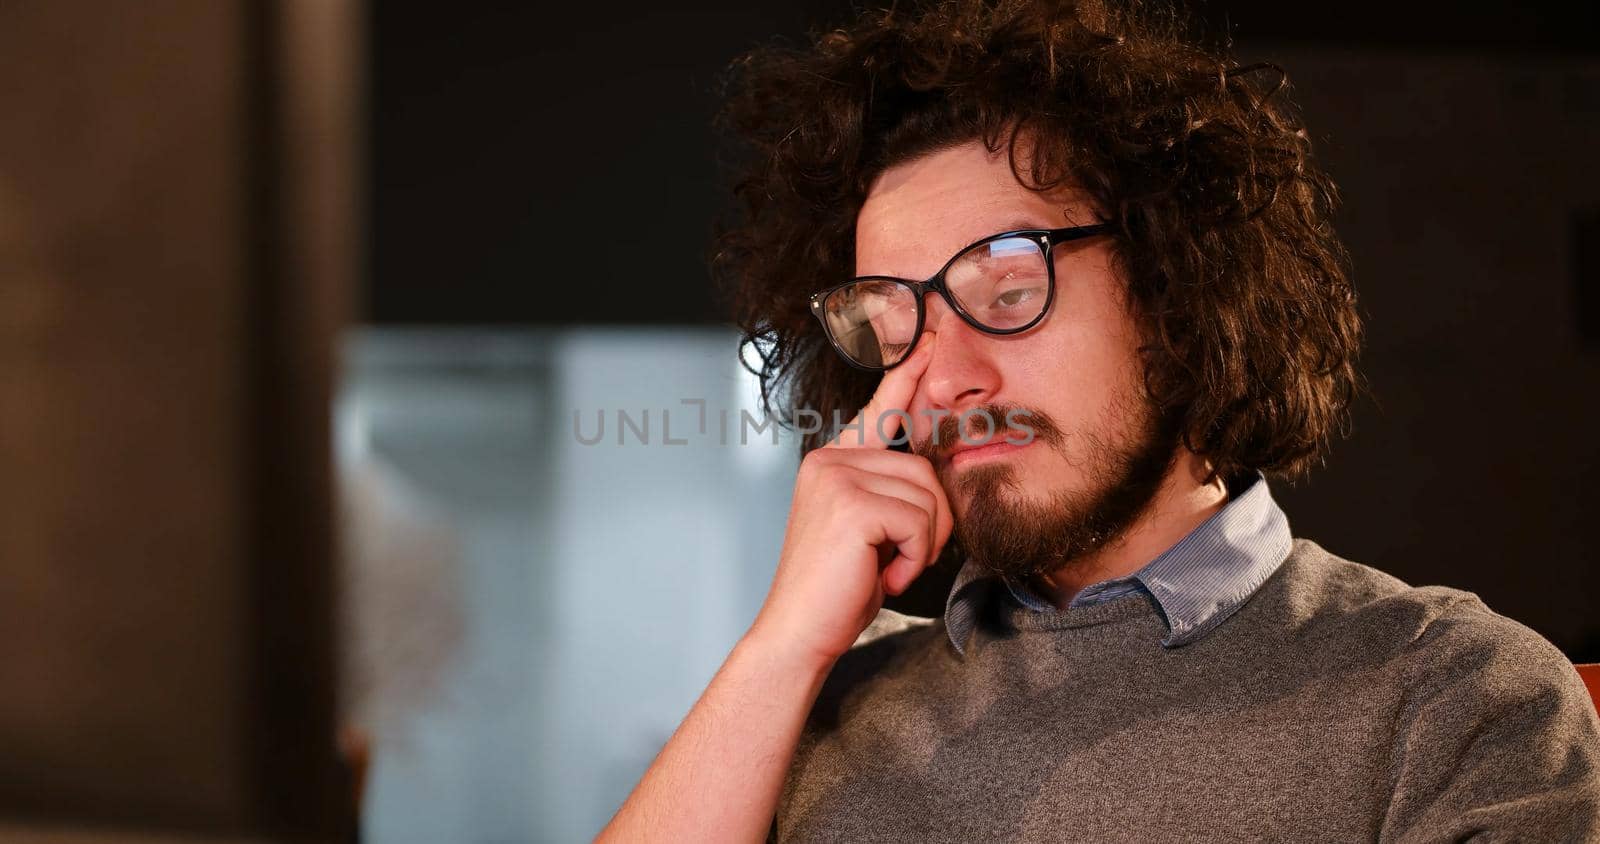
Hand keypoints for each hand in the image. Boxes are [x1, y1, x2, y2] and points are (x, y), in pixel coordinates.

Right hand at [748, 344, 953, 670]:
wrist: (800, 632)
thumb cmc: (838, 589)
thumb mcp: (870, 529)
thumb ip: (890, 490)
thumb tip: (937, 469)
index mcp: (832, 459)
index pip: (880, 406)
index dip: (909, 371)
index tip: (930, 335)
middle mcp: (830, 458)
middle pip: (926, 469)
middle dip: (930, 522)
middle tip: (897, 559)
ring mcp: (836, 477)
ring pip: (928, 496)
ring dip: (922, 545)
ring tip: (885, 569)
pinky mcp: (850, 504)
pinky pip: (920, 522)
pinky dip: (913, 559)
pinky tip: (883, 576)